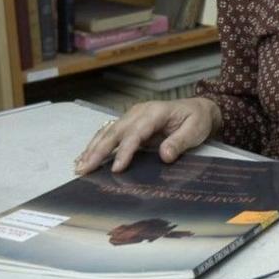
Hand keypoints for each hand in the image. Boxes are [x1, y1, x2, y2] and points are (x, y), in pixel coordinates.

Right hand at [74, 98, 221, 174]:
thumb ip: (179, 142)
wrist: (198, 109)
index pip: (136, 133)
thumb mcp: (195, 130)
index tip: (117, 168)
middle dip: (98, 151)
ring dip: (92, 149)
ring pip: (108, 132)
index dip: (125, 151)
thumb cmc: (197, 119)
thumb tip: (164, 156)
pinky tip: (85, 156)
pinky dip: (96, 144)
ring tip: (80, 166)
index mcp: (155, 112)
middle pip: (115, 132)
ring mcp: (132, 116)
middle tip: (84, 169)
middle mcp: (139, 112)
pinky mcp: (129, 123)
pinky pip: (109, 133)